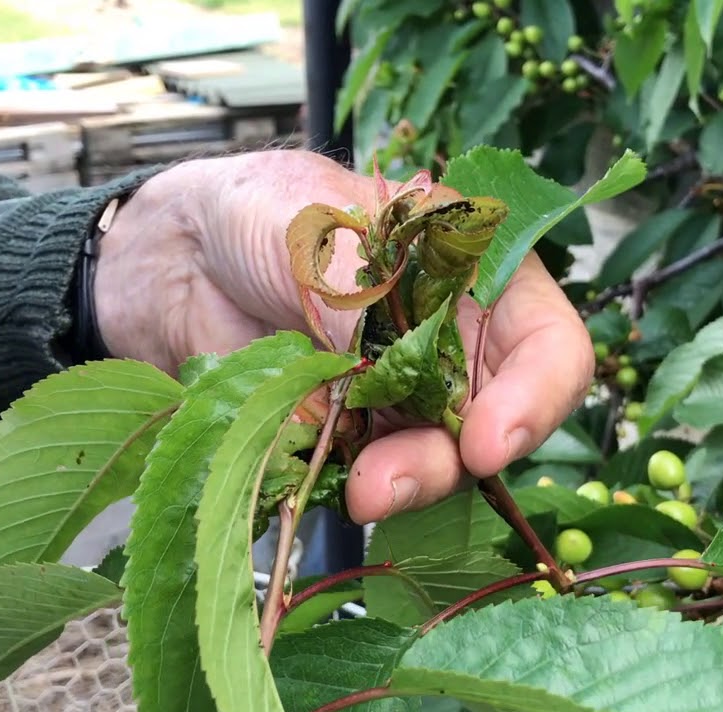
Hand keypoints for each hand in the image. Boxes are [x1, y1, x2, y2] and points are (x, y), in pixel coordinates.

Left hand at [94, 150, 594, 522]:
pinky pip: (363, 481)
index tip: (488, 440)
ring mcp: (399, 401)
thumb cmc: (260, 209)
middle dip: (453, 459)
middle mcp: (451, 347)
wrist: (174, 255)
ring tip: (356, 492)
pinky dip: (345, 491)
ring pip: (433, 463)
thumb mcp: (314, 228)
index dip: (535, 399)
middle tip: (390, 482)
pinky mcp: (346, 442)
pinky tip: (310, 482)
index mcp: (474, 277)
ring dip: (402, 485)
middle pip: (495, 423)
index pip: (547, 346)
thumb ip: (359, 296)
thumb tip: (379, 366)